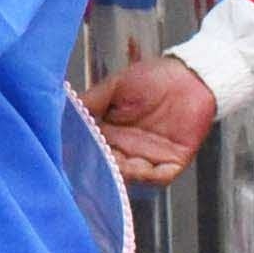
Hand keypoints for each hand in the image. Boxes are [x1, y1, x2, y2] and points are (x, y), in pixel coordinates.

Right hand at [84, 55, 216, 184]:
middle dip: (98, 169)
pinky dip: (149, 176)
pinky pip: (158, 177)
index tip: (71, 155)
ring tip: (114, 168)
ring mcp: (147, 157)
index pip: (88, 151)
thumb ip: (90, 102)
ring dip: (121, 175)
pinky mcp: (172, 161)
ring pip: (128, 177)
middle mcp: (124, 149)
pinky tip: (141, 167)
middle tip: (92, 164)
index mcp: (107, 133)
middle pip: (106, 168)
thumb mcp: (115, 86)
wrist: (190, 75)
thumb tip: (63, 115)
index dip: (79, 155)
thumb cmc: (153, 78)